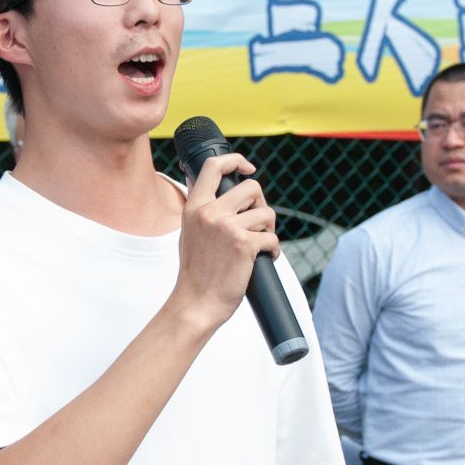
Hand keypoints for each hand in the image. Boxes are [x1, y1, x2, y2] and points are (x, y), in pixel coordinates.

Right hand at [170, 152, 277, 333]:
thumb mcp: (190, 233)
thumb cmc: (196, 274)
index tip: (248, 168)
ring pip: (266, 213)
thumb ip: (203, 212)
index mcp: (194, 207)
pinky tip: (265, 259)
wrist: (196, 303)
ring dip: (269, 230)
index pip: (213, 167)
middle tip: (258, 224)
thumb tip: (220, 194)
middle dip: (261, 205)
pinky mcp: (244, 244)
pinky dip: (273, 250)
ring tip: (260, 245)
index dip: (236, 160)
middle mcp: (210, 212)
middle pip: (252, 188)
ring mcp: (227, 227)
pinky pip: (272, 238)